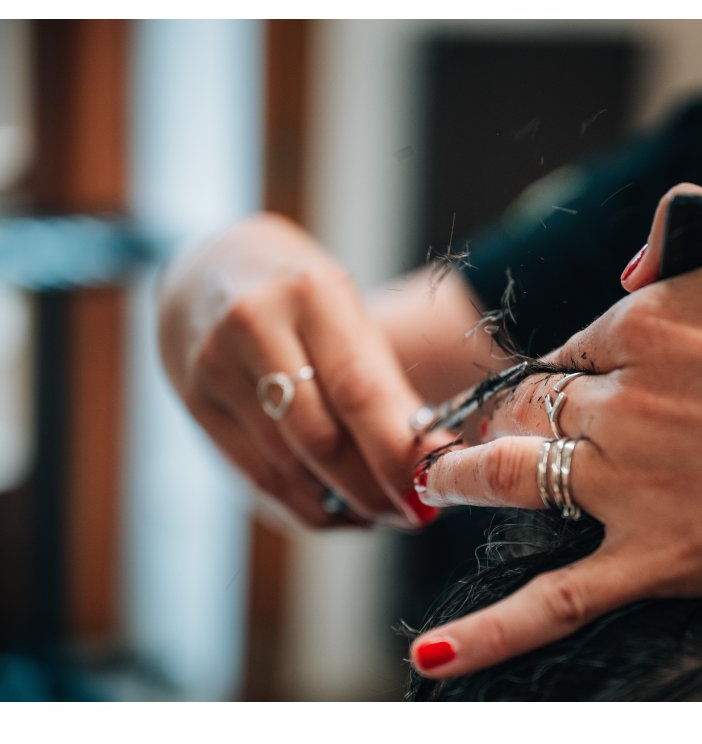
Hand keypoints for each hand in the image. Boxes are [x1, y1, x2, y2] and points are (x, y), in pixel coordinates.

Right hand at [157, 213, 446, 528]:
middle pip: (320, 439)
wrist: (207, 267)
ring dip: (343, 503)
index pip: (358, 390)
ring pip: (288, 468)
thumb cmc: (300, 296)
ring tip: (382, 510)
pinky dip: (306, 505)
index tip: (432, 485)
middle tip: (414, 510)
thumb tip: (429, 457)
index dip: (396, 452)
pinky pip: (257, 478)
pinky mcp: (193, 404)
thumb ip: (384, 380)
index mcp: (312, 294)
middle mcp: (255, 327)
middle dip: (373, 488)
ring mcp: (214, 367)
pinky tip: (339, 508)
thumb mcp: (347, 311)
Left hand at [408, 184, 701, 676]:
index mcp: (647, 326)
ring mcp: (632, 484)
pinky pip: (556, 600)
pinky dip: (489, 633)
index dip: (559, 371)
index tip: (550, 389)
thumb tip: (625, 270)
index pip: (572, 348)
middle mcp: (623, 401)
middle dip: (495, 417)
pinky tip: (433, 654)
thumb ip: (692, 229)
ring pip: (515, 480)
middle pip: (532, 408)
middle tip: (466, 432)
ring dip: (465, 478)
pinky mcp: (659, 557)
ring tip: (437, 481)